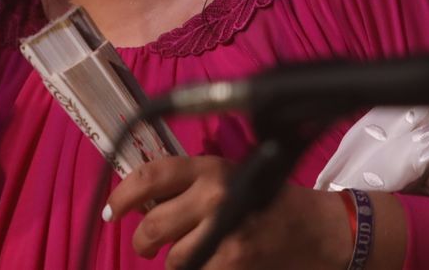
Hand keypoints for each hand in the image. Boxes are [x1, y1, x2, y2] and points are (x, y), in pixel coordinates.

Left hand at [104, 156, 351, 269]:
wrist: (315, 228)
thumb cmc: (266, 200)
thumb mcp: (227, 177)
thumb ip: (188, 185)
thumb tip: (142, 202)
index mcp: (208, 168)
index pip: (150, 176)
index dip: (123, 194)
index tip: (113, 210)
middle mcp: (214, 194)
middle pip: (153, 225)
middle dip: (142, 242)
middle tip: (144, 246)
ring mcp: (224, 229)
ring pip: (173, 258)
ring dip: (176, 262)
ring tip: (191, 255)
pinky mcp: (234, 259)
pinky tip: (216, 263)